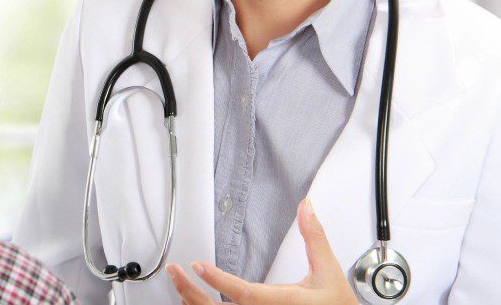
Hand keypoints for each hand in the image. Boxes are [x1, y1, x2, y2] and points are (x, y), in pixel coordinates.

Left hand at [166, 198, 358, 303]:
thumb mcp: (328, 272)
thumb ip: (314, 238)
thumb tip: (306, 207)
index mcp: (282, 304)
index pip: (244, 294)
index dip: (219, 281)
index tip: (198, 266)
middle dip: (192, 292)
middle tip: (175, 273)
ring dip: (193, 304)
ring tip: (178, 285)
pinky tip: (193, 303)